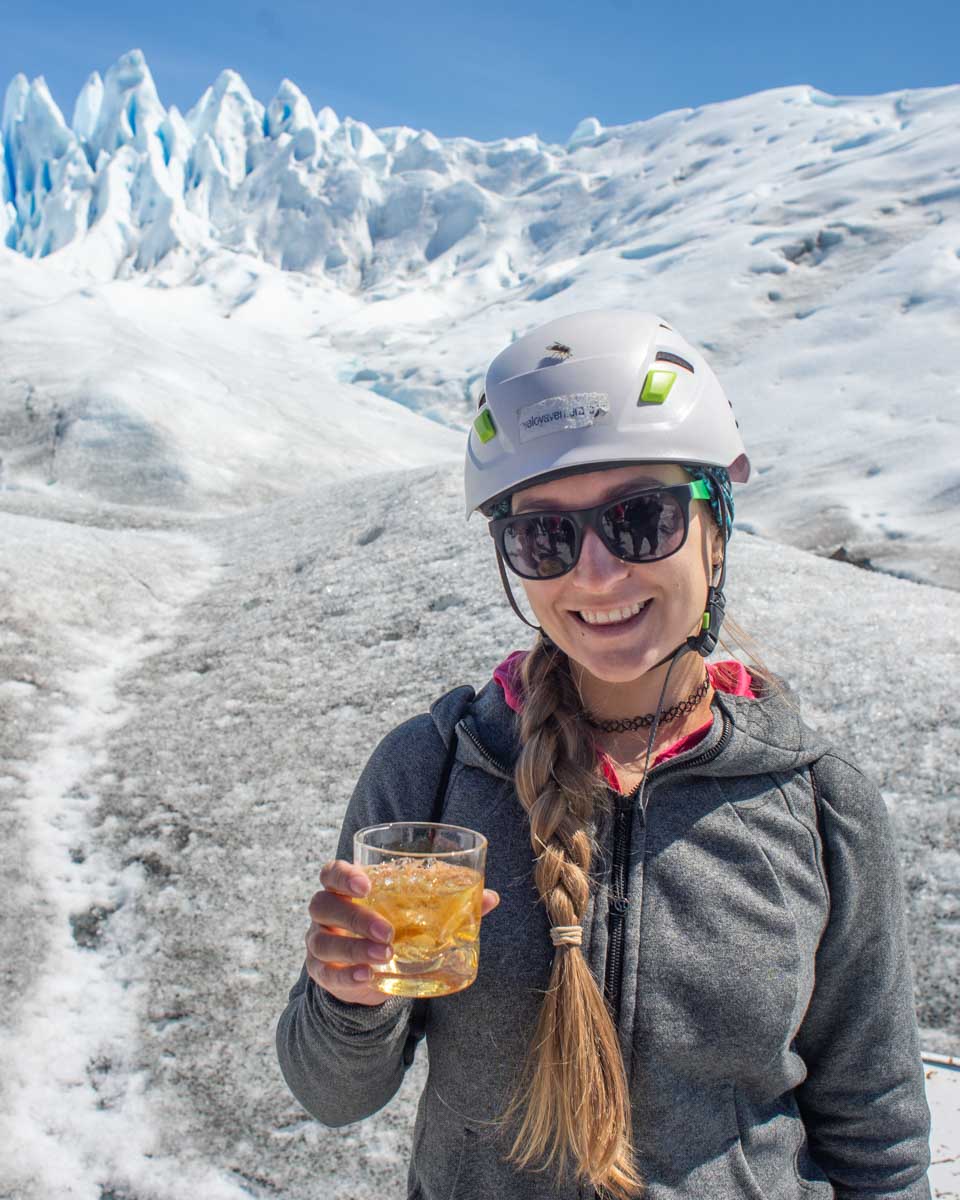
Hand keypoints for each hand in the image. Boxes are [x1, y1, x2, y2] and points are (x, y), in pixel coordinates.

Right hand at [306, 859, 500, 1006]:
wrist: (370, 973)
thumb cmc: (393, 929)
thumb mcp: (413, 915)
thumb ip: (449, 904)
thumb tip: (490, 898)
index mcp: (346, 889)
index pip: (331, 872)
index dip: (344, 875)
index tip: (366, 884)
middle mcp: (327, 913)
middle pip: (324, 904)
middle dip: (356, 916)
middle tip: (388, 932)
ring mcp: (319, 942)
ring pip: (322, 941)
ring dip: (353, 948)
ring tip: (384, 956)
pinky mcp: (322, 973)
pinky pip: (326, 973)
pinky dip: (347, 975)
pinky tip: (367, 976)